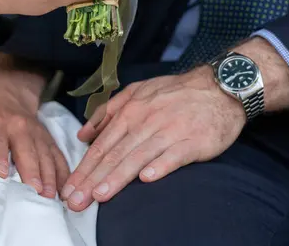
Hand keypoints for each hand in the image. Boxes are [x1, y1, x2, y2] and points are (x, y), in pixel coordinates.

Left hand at [0, 67, 69, 197]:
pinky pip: (56, 153)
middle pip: (26, 147)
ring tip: (50, 194)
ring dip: (49, 173)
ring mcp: (35, 132)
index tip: (2, 173)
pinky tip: (63, 186)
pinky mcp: (46, 137)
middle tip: (35, 190)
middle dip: (31, 169)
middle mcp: (17, 125)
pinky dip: (62, 170)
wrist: (7, 91)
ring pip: (44, 152)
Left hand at [61, 67, 245, 210]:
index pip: (102, 144)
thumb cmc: (174, 92)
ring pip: (138, 156)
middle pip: (115, 154)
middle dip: (92, 179)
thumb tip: (84, 133)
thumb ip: (109, 111)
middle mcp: (146, 121)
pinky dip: (160, 166)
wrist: (218, 87)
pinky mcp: (192, 141)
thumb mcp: (138, 92)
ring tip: (100, 196)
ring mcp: (169, 130)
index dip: (84, 168)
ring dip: (117, 177)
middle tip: (76, 201)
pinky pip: (173, 155)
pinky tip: (146, 179)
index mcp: (131, 111)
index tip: (69, 189)